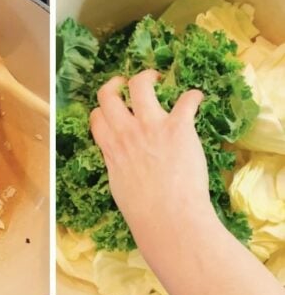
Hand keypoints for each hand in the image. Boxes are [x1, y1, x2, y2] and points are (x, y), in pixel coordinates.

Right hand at [89, 70, 211, 239]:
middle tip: (126, 84)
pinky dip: (193, 96)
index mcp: (111, 148)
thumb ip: (119, 165)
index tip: (111, 110)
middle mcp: (127, 132)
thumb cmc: (144, 211)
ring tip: (157, 78)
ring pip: (140, 85)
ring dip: (147, 77)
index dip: (103, 110)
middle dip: (116, 83)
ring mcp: (151, 127)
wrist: (168, 217)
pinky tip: (196, 99)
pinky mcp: (178, 127)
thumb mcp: (119, 186)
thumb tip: (123, 162)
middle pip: (108, 94)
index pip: (97, 117)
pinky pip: (186, 100)